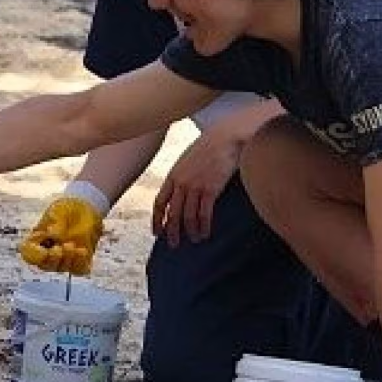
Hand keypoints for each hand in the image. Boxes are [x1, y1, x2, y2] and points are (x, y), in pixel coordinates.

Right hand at [19, 196, 104, 274]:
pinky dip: (80, 262)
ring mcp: (63, 259)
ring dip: (67, 258)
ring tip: (72, 245)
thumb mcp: (59, 208)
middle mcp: (47, 253)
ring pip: (60, 268)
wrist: (86, 210)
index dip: (33, 253)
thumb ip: (56, 220)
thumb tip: (53, 234)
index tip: (43, 248)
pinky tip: (83, 251)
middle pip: (44, 265)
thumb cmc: (67, 209)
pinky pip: (78, 270)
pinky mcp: (78, 261)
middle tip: (60, 247)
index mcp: (36, 240)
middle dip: (53, 258)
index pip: (27, 253)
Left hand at [153, 129, 240, 246]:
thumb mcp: (187, 159)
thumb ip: (181, 175)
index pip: (159, 203)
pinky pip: (204, 214)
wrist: (224, 137)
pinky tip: (205, 233)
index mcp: (173, 176)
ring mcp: (195, 187)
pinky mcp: (210, 189)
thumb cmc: (208, 146)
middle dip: (171, 231)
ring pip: (187, 217)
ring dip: (190, 231)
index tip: (156, 232)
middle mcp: (181, 183)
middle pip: (171, 214)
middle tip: (174, 244)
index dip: (156, 220)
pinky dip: (204, 226)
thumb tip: (180, 190)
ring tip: (194, 239)